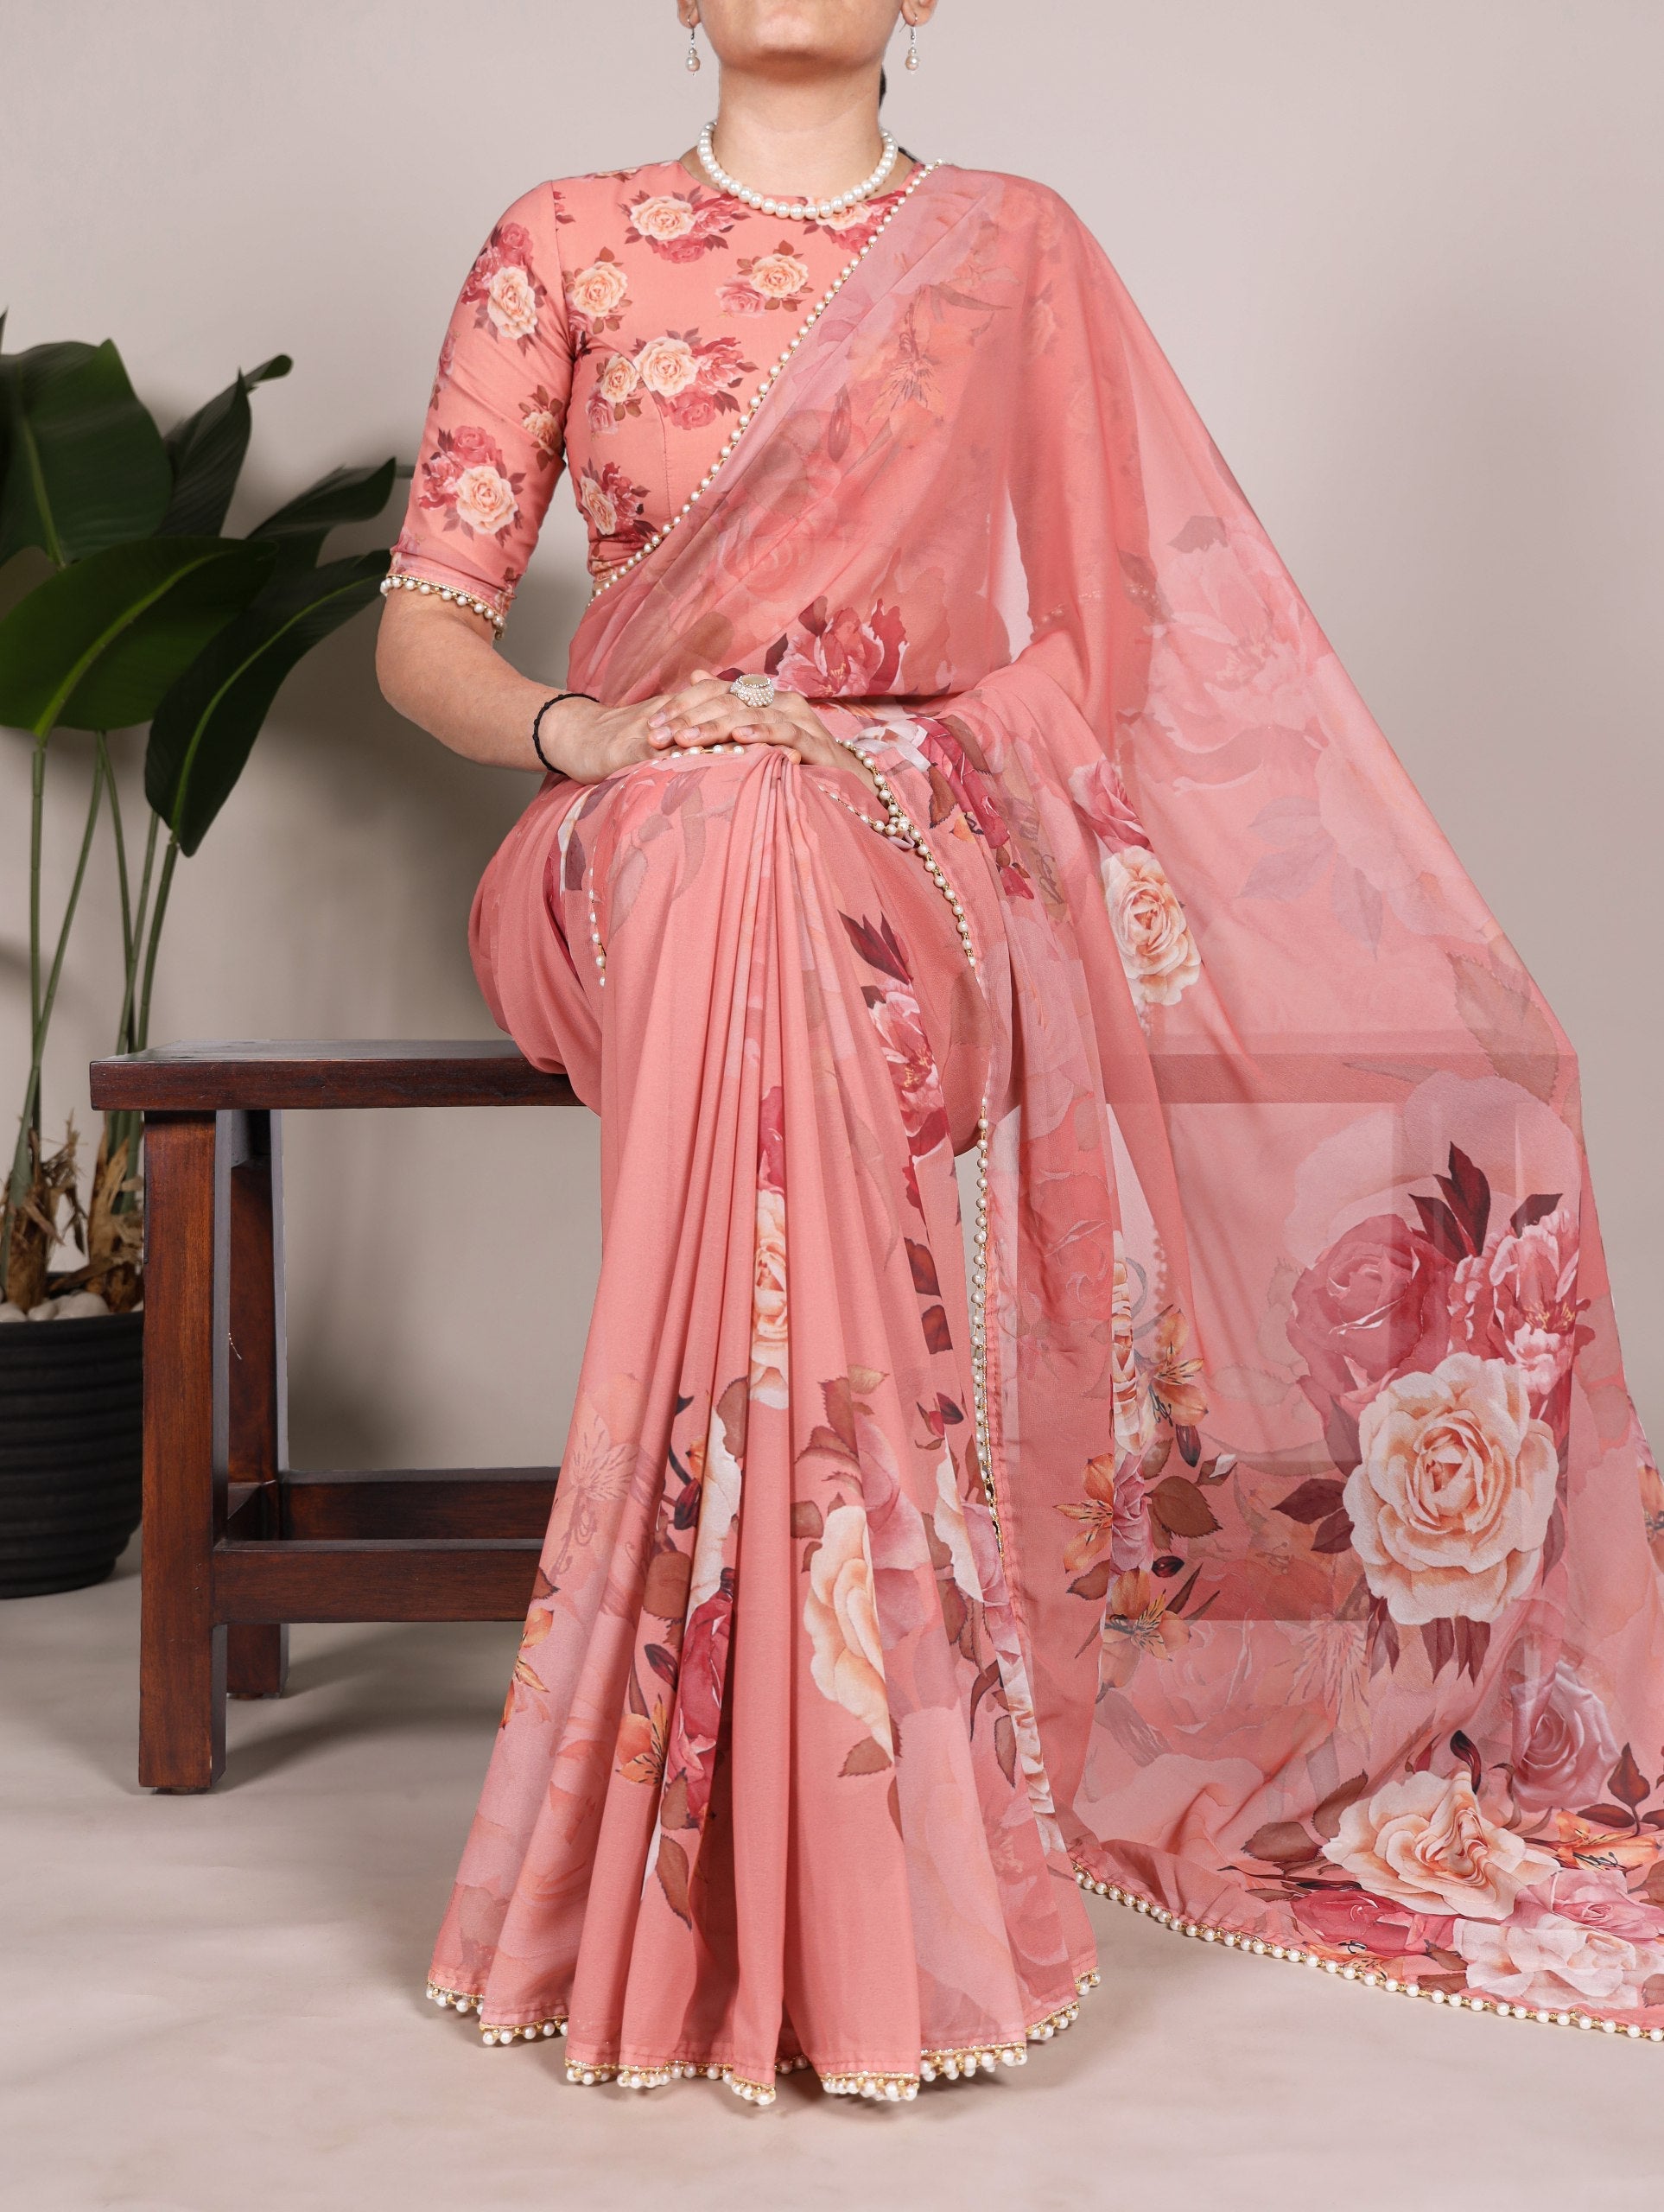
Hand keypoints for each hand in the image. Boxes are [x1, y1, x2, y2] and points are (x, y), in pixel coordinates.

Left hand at [646, 670, 874, 784]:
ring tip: (685, 738)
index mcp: (767, 698)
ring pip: (752, 715)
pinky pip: (786, 734)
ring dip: (716, 727)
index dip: (683, 707)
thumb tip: (695, 676)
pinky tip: (739, 738)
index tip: (652, 726)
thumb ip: (729, 708)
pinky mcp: (816, 743)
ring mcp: (801, 721)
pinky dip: (761, 733)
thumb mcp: (758, 736)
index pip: (718, 693)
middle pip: (729, 701)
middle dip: (690, 719)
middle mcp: (783, 703)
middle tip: (658, 735)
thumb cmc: (800, 763)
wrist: (849, 785)